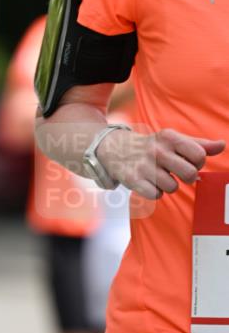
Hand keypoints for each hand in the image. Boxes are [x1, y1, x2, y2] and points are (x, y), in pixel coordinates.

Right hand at [97, 127, 224, 199]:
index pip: (199, 155)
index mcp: (169, 137)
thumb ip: (199, 144)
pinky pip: (156, 195)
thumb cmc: (153, 146)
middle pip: (190, 174)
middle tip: (176, 172)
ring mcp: (144, 165)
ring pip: (173, 188)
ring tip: (159, 175)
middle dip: (186, 177)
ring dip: (168, 185)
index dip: (198, 162)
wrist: (115, 148)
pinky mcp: (133, 179)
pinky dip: (154, 192)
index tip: (189, 161)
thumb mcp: (173, 140)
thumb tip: (222, 145)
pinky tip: (148, 182)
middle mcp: (157, 150)